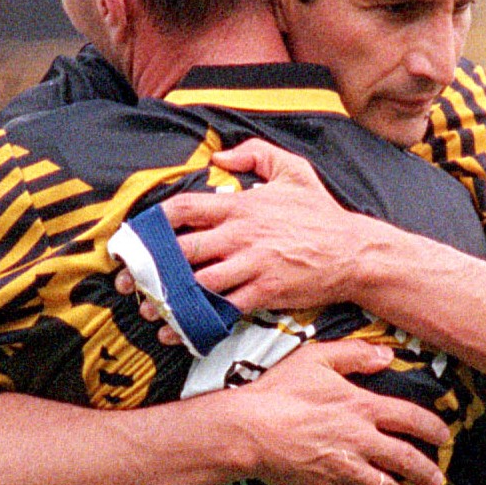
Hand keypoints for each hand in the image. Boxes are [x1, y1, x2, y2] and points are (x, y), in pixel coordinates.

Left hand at [158, 139, 369, 313]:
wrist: (353, 252)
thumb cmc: (320, 213)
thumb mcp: (293, 170)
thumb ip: (255, 154)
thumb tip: (219, 158)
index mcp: (241, 206)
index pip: (184, 208)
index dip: (155, 221)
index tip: (139, 234)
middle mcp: (240, 235)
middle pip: (182, 249)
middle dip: (152, 266)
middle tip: (131, 278)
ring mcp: (251, 265)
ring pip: (197, 282)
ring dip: (170, 297)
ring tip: (148, 306)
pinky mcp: (263, 292)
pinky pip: (222, 309)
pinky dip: (197, 321)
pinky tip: (177, 329)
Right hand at [224, 339, 447, 484]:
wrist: (249, 429)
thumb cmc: (279, 390)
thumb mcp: (316, 359)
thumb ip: (354, 355)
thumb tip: (387, 355)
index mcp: (362, 406)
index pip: (410, 417)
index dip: (432, 427)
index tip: (444, 436)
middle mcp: (361, 440)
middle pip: (406, 459)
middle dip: (426, 472)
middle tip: (437, 481)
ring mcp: (345, 468)